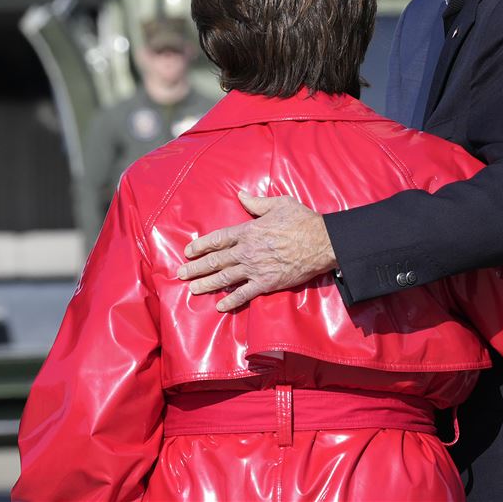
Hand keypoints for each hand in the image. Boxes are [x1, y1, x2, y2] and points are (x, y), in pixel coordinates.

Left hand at [177, 191, 337, 311]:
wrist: (322, 243)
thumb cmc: (302, 220)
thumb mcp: (279, 204)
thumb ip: (256, 203)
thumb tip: (240, 195)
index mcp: (249, 231)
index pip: (218, 239)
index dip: (201, 245)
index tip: (188, 251)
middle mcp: (247, 251)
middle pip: (216, 260)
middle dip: (196, 267)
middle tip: (181, 273)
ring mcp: (256, 269)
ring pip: (225, 278)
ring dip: (207, 284)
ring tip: (192, 289)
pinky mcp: (267, 283)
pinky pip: (245, 294)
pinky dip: (232, 301)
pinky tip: (220, 306)